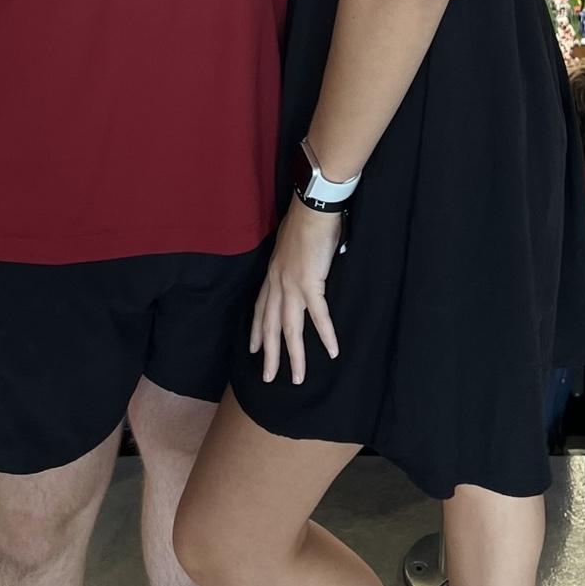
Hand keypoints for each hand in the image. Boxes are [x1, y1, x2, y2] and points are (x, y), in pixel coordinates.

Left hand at [250, 197, 341, 384]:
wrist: (313, 207)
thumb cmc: (306, 222)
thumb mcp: (290, 246)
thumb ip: (293, 263)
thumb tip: (302, 271)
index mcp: (272, 274)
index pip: (260, 308)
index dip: (255, 330)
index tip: (252, 348)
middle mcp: (277, 283)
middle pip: (270, 326)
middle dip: (269, 354)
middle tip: (268, 377)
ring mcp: (292, 285)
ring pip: (290, 329)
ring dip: (295, 356)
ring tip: (298, 378)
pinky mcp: (310, 283)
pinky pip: (318, 315)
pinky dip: (326, 335)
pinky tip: (333, 351)